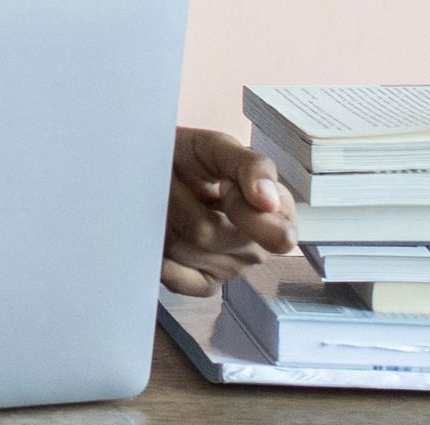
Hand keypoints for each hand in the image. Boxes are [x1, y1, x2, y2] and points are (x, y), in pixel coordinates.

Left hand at [161, 126, 297, 295]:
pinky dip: (160, 253)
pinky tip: (160, 229)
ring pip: (184, 249)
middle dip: (182, 202)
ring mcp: (230, 268)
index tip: (223, 185)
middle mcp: (256, 247)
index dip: (240, 207)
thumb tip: (267, 201)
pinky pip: (178, 278)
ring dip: (164, 218)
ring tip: (165, 200)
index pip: (276, 235)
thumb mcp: (220, 147)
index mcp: (276, 214)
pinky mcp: (203, 283)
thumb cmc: (192, 157)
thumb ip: (251, 166)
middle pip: (209, 235)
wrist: (156, 166)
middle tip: (176, 182)